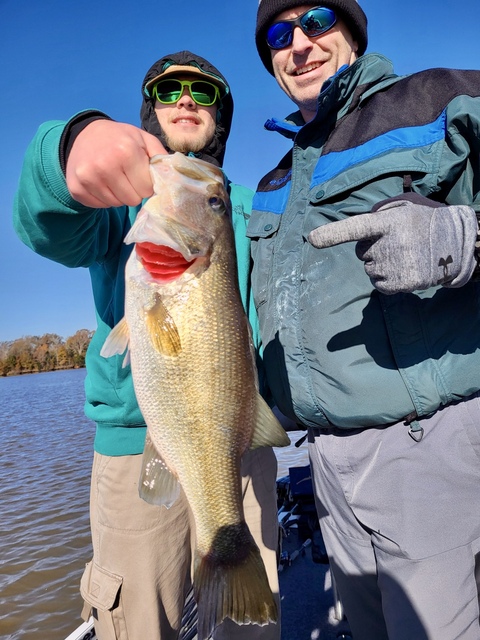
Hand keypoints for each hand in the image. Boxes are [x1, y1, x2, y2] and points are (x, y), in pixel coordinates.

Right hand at [66, 120, 166, 207]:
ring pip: (117, 205)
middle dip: (134, 191)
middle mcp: (105, 165)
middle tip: (127, 177)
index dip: (146, 183)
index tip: (140, 174)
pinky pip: (100, 206)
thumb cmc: (120, 138)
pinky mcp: (77, 189)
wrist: (84, 135)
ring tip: (114, 178)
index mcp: (126, 152)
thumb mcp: (143, 139)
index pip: (147, 189)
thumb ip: (161, 158)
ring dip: (119, 195)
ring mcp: (88, 178)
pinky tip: (101, 182)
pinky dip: (104, 198)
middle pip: (132, 200)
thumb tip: (173, 180)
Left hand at [307, 193, 477, 293]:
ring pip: (369, 270)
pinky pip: (380, 285)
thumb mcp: (405, 204)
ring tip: (404, 255)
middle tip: (397, 242)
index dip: (333, 234)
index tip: (312, 239)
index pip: (356, 227)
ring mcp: (397, 266)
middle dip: (372, 248)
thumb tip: (357, 226)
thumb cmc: (425, 220)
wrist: (457, 243)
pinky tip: (405, 268)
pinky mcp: (403, 283)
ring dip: (381, 264)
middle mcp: (391, 244)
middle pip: (361, 252)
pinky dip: (388, 280)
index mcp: (389, 222)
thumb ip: (379, 211)